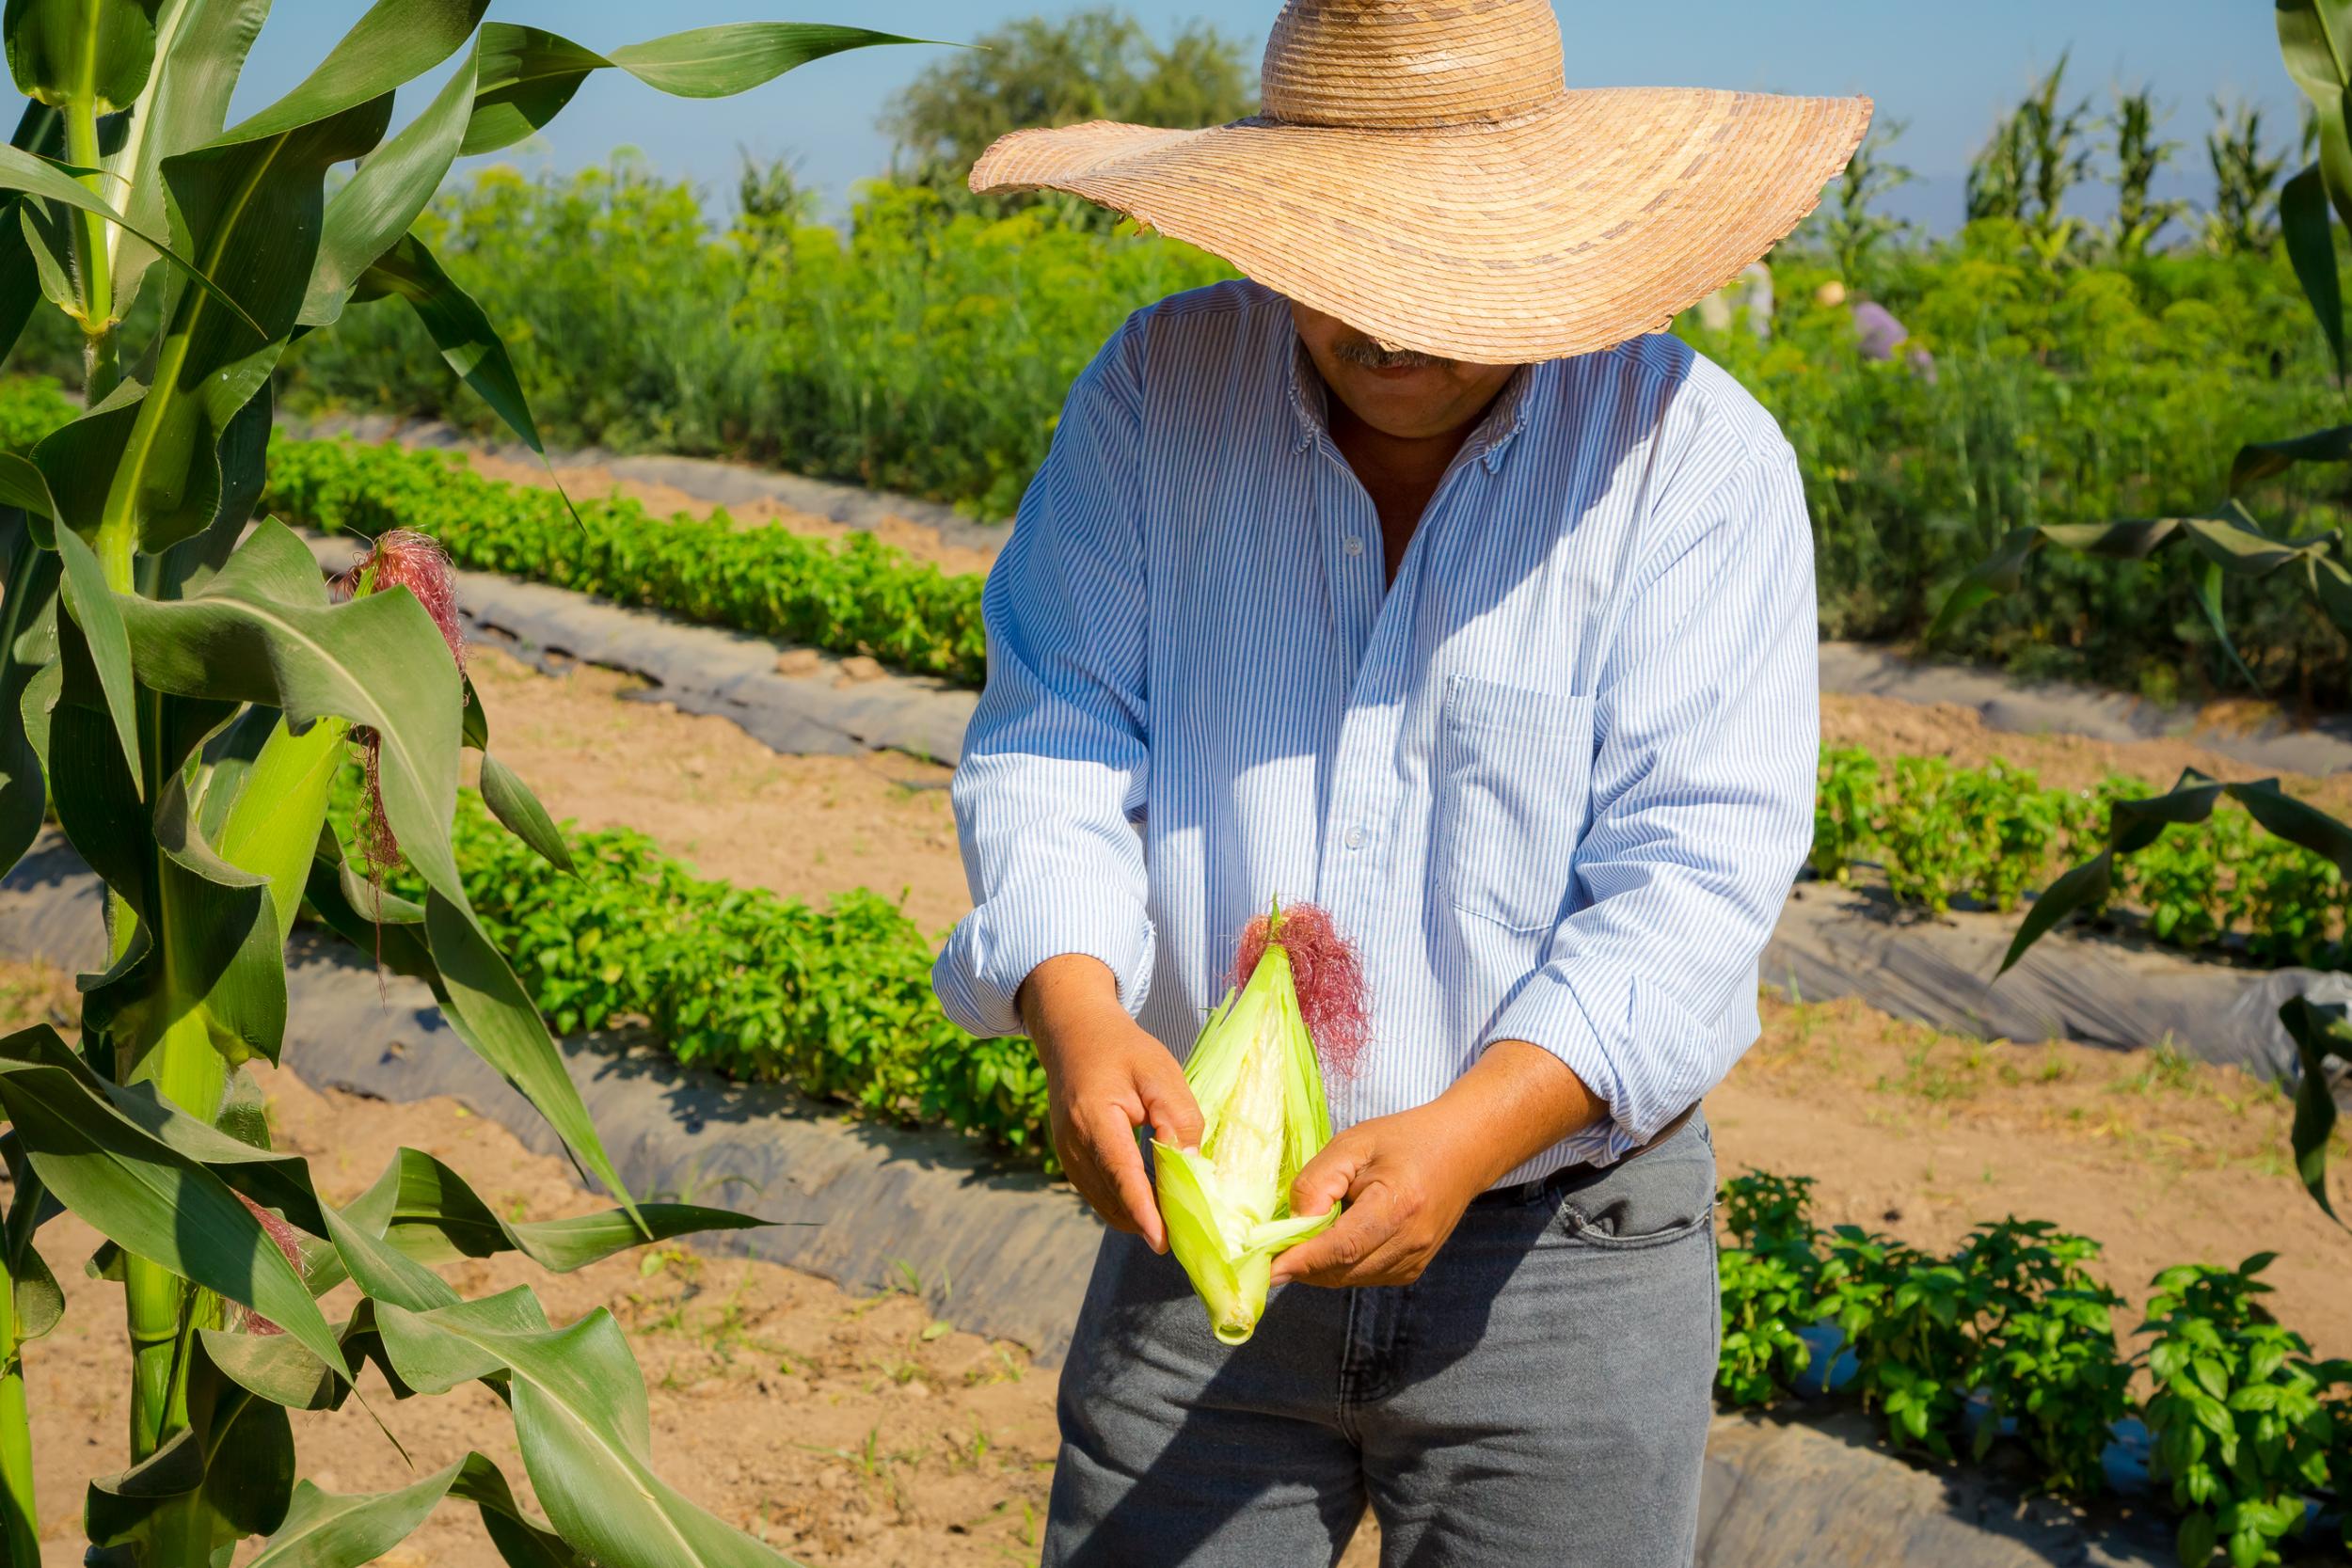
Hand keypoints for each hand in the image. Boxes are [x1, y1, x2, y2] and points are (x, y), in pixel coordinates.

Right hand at [1020, 955, 1203, 1252]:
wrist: (1074, 1034)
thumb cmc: (1123, 1049)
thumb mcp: (1160, 1072)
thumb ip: (1177, 1118)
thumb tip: (1189, 1167)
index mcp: (1094, 1116)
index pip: (1120, 1172)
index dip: (1142, 1209)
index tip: (1162, 1241)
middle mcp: (1072, 1142)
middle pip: (1113, 1196)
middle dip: (1148, 1221)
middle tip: (1189, 1238)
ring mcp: (1065, 1154)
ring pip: (1104, 1202)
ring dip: (1137, 1217)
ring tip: (1176, 1225)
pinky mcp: (1067, 1160)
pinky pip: (1097, 1194)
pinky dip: (1124, 1205)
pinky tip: (1152, 1205)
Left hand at [1267, 1101, 1491, 1287]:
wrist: (1463, 1150)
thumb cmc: (1405, 1140)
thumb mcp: (1354, 1144)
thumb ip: (1319, 1181)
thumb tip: (1294, 1222)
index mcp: (1398, 1206)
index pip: (1342, 1247)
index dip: (1302, 1261)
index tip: (1265, 1267)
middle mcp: (1411, 1242)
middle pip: (1341, 1270)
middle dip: (1301, 1265)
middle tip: (1268, 1250)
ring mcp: (1415, 1261)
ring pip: (1348, 1279)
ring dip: (1317, 1267)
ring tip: (1300, 1238)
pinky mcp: (1412, 1270)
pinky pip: (1362, 1277)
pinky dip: (1338, 1267)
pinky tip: (1330, 1241)